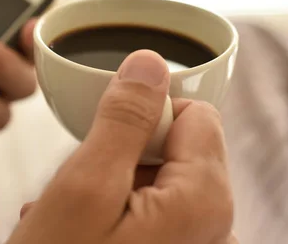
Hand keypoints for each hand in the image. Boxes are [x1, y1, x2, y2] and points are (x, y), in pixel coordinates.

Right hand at [8, 51, 235, 243]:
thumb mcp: (85, 185)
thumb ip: (124, 118)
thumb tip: (149, 62)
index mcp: (204, 200)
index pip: (194, 113)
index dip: (143, 116)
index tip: (105, 142)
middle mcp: (214, 225)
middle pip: (176, 145)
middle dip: (122, 152)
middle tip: (83, 185)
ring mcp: (194, 243)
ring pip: (157, 174)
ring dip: (111, 181)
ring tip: (73, 211)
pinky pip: (152, 206)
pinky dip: (114, 207)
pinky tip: (80, 227)